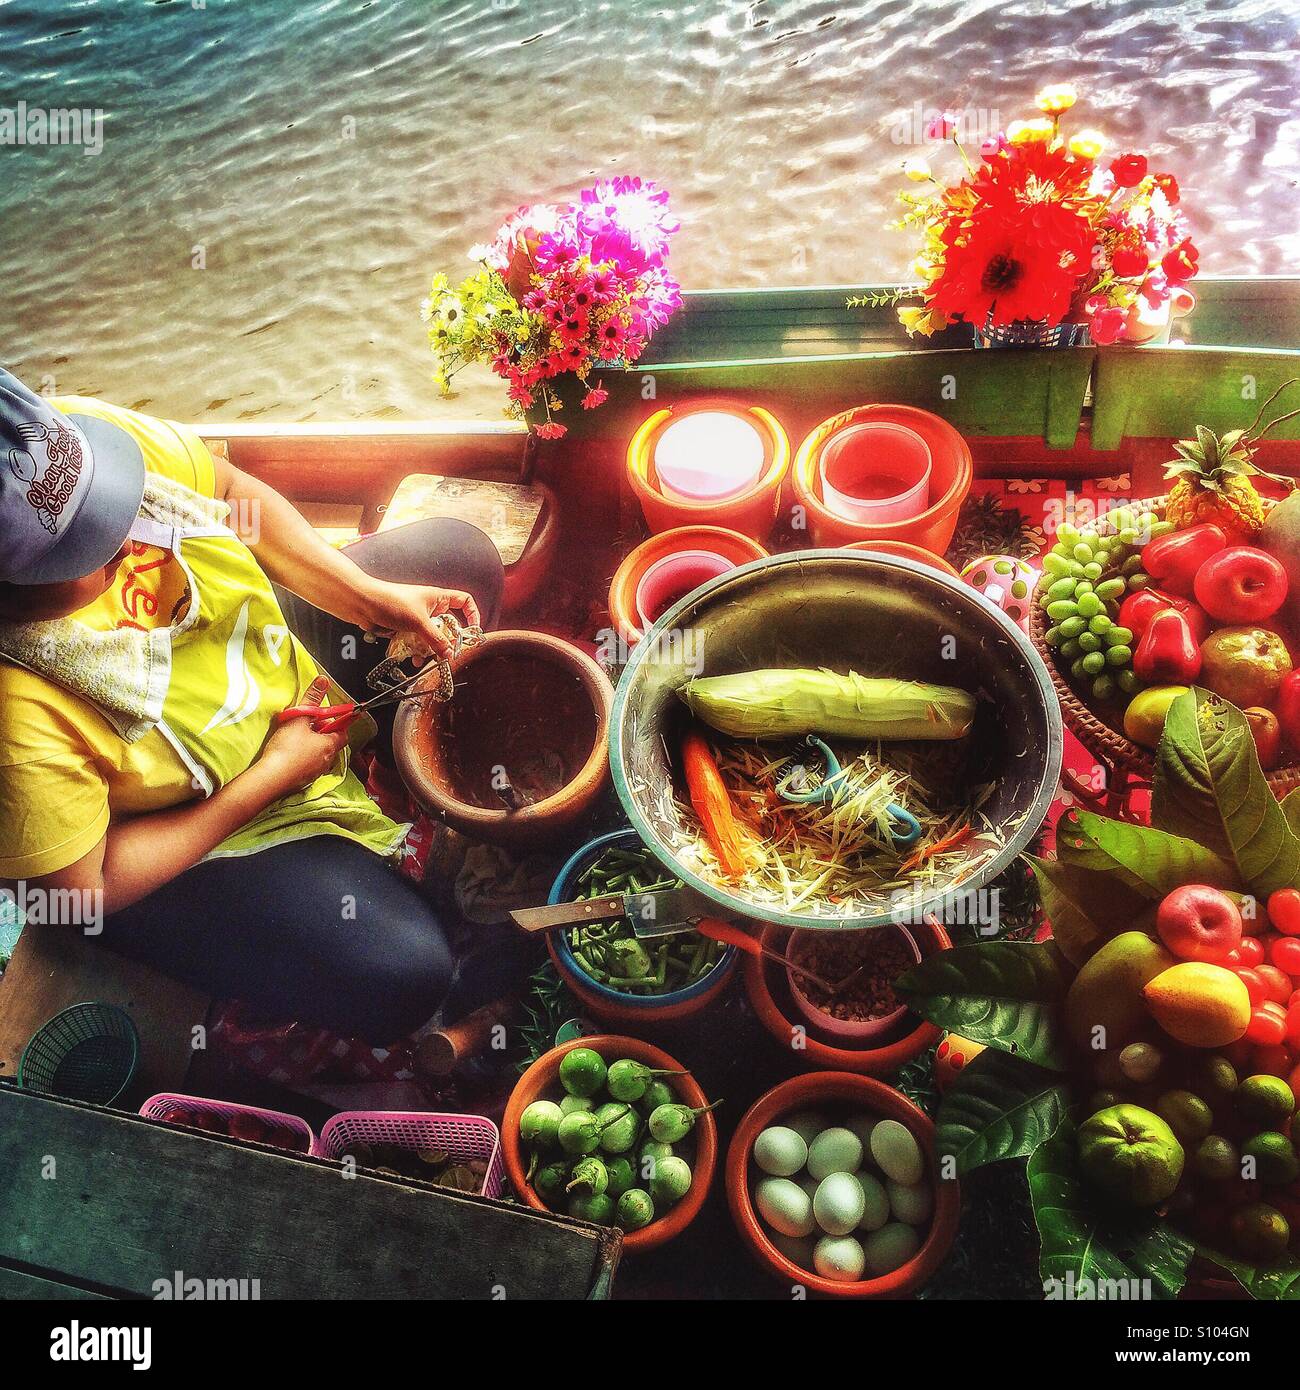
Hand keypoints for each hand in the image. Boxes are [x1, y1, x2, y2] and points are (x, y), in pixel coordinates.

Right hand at [255, 677, 349, 795]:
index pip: (343, 733)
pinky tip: (290, 755)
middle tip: (308, 726)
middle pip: (331, 744)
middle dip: (323, 734)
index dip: (337, 724)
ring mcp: (316, 773)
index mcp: (330, 745)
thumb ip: (311, 699)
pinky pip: (308, 767)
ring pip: (320, 756)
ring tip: (297, 739)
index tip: (327, 718)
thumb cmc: (287, 748)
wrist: (271, 778)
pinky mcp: (304, 782)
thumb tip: (323, 681)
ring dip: (313, 747)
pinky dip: (303, 759)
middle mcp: (327, 761)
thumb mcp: (298, 719)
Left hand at [361, 580, 480, 659]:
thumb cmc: (390, 601)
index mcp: (438, 598)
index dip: (471, 614)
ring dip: (430, 649)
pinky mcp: (405, 628)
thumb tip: (450, 653)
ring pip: (432, 636)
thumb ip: (436, 639)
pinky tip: (412, 658)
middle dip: (447, 640)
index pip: (463, 601)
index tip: (472, 630)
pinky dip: (416, 650)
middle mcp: (429, 607)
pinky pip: (417, 642)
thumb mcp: (419, 622)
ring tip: (427, 659)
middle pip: (448, 625)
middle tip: (447, 653)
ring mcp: (417, 618)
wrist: (362, 604)